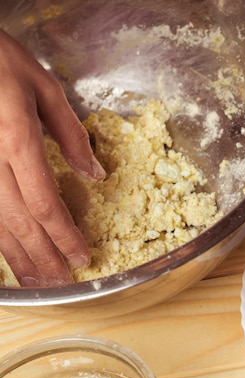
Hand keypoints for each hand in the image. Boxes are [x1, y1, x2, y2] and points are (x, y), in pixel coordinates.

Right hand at [0, 29, 104, 286]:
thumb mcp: (44, 86)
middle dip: (42, 256)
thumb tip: (95, 174)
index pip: (43, 201)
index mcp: (16, 137)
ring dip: (16, 255)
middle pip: (18, 219)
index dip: (62, 234)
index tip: (81, 255)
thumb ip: (70, 133)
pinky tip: (6, 254)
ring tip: (37, 281)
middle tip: (62, 283)